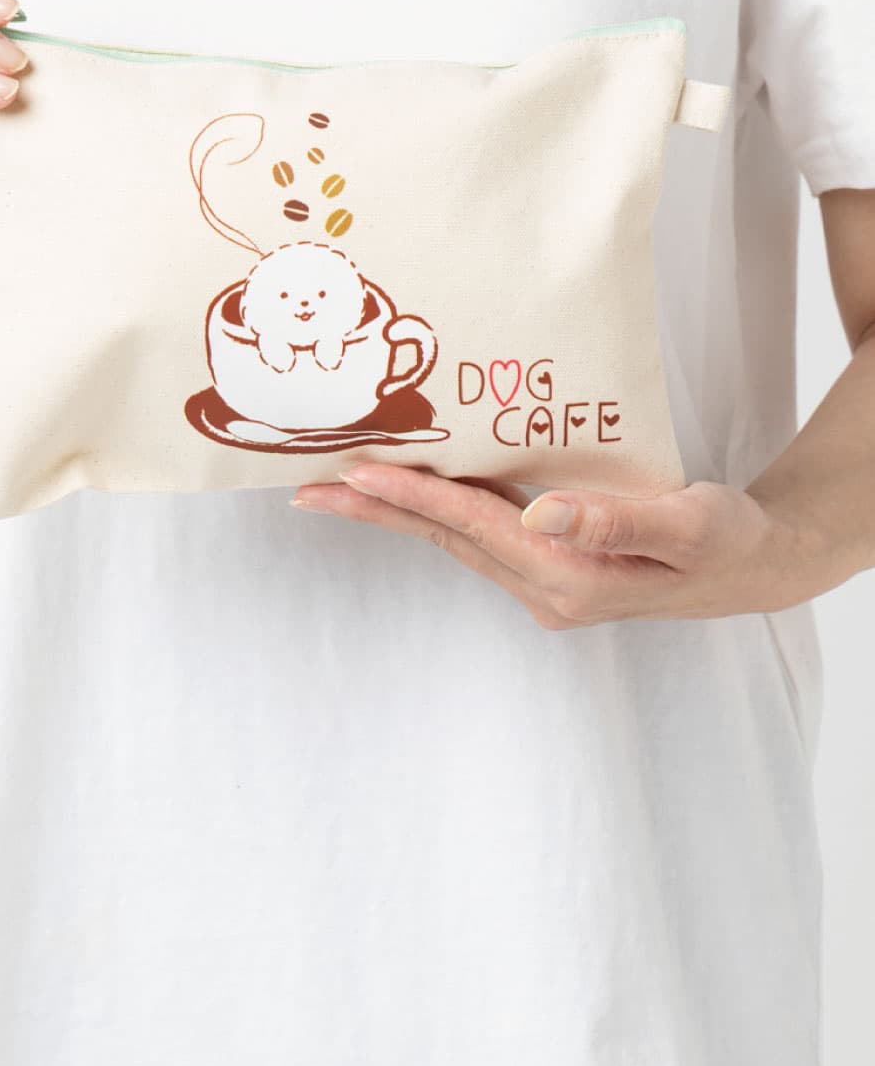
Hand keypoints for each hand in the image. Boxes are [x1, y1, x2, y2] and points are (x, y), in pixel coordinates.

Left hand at [291, 465, 827, 628]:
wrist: (756, 568)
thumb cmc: (728, 541)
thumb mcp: (687, 525)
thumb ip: (615, 519)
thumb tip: (541, 514)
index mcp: (571, 580)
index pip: (474, 529)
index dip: (414, 497)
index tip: (358, 473)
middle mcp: (547, 591)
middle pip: (446, 540)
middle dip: (379, 511)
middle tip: (309, 488)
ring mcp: (546, 586)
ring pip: (457, 541)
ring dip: (399, 513)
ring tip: (342, 486)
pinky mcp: (551, 571)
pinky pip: (480, 536)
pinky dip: (440, 512)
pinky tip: (418, 490)